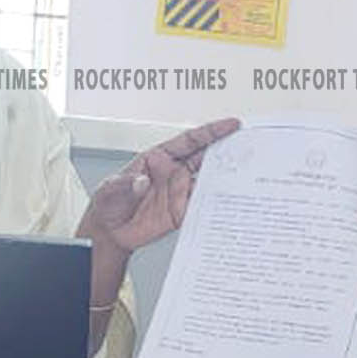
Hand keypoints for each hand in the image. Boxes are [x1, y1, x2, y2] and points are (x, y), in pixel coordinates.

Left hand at [81, 117, 239, 251]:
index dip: (211, 132)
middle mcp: (173, 173)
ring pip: (208, 181)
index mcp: (159, 158)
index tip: (231, 125)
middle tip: (248, 147)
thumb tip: (142, 183)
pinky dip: (216, 205)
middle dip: (227, 151)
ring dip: (225, 179)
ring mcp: (179, 192)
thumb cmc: (108, 204)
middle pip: (205, 158)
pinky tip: (227, 204)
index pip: (189, 141)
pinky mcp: (182, 212)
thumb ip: (126, 186)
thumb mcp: (110, 190)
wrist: (110, 232)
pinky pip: (203, 206)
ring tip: (245, 176)